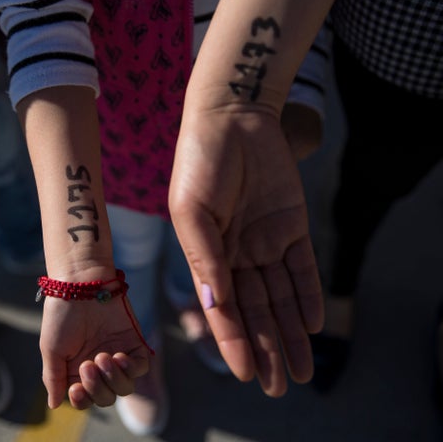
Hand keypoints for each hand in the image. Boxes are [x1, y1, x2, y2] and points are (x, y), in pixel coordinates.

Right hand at [39, 296, 150, 408]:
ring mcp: (117, 356)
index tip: (76, 389)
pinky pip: (140, 368)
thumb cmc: (62, 314)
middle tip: (88, 364)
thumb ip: (53, 378)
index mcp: (77, 370)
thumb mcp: (52, 349)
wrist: (82, 283)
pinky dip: (131, 368)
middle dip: (98, 388)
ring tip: (103, 357)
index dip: (82, 399)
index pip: (84, 399)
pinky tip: (118, 356)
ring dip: (114, 379)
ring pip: (125, 387)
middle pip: (106, 397)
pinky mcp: (133, 343)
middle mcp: (98, 366)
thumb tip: (54, 406)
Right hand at [169, 107, 322, 396]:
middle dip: (266, 349)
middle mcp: (236, 254)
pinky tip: (312, 326)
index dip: (234, 342)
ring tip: (301, 370)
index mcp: (206, 255)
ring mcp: (265, 240)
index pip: (223, 308)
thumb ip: (204, 257)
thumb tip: (216, 303)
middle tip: (278, 387)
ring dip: (290, 333)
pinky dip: (308, 295)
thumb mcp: (192, 211)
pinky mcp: (291, 225)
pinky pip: (303, 267)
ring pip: (281, 296)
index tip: (245, 374)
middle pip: (256, 310)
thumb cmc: (198, 162)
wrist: (230, 117)